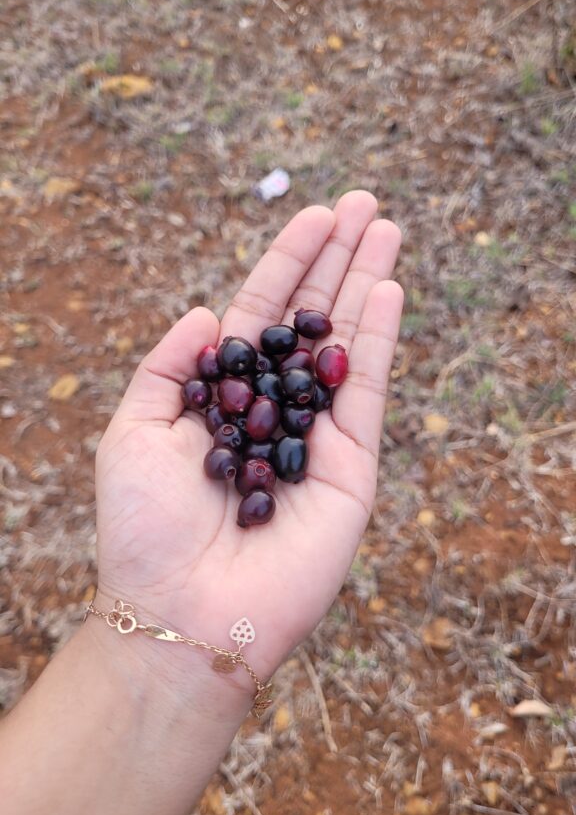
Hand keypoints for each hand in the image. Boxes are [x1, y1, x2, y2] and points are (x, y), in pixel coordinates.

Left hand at [91, 191, 402, 711]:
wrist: (179, 611)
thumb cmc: (144, 528)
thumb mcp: (132, 429)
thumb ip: (168, 366)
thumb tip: (210, 312)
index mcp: (223, 396)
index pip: (261, 314)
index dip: (287, 262)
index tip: (315, 214)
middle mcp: (274, 409)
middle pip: (312, 319)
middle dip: (338, 260)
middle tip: (366, 204)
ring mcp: (316, 436)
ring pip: (346, 345)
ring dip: (367, 284)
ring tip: (387, 228)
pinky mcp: (350, 467)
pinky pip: (366, 394)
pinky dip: (378, 341)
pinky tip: (386, 290)